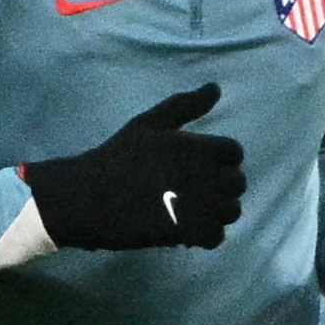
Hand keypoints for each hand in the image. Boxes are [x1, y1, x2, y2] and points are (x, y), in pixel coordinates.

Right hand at [21, 85, 244, 251]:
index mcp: (199, 147)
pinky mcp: (188, 233)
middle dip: (220, 187)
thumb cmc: (116, 157)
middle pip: (237, 183)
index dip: (219, 160)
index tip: (197, 167)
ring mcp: (199, 206)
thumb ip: (185, 105)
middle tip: (191, 191)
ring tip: (191, 210)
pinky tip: (185, 230)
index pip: (234, 153)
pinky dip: (204, 236)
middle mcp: (206, 175)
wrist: (87, 198)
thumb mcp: (148, 124)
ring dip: (216, 212)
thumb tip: (216, 87)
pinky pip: (216, 237)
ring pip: (231, 211)